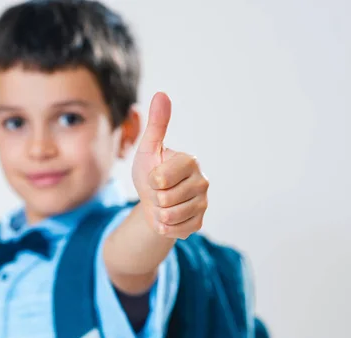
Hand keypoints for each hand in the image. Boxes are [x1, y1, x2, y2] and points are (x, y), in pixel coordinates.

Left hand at [132, 92, 208, 238]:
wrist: (152, 201)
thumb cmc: (150, 172)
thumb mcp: (148, 149)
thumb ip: (157, 125)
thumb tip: (162, 94)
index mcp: (190, 161)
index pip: (161, 179)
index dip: (150, 181)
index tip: (155, 176)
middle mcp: (202, 181)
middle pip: (164, 199)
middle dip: (153, 198)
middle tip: (158, 191)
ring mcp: (202, 203)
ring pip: (169, 216)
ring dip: (158, 213)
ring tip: (162, 204)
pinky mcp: (199, 223)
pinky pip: (174, 230)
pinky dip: (164, 226)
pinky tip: (168, 216)